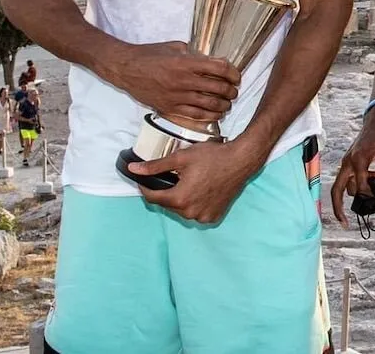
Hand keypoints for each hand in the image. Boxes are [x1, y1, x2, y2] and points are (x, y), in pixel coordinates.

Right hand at [103, 41, 239, 122]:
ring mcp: (176, 96)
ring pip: (209, 105)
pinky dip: (210, 116)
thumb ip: (195, 54)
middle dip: (231, 91)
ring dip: (224, 105)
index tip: (236, 76)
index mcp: (186, 62)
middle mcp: (183, 81)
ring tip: (227, 103)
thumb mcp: (175, 47)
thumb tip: (214, 61)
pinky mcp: (169, 108)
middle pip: (218, 88)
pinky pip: (195, 115)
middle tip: (234, 90)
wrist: (125, 69)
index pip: (219, 68)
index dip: (233, 73)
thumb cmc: (149, 55)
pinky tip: (216, 114)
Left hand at [127, 139, 260, 223]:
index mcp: (179, 199)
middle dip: (167, 192)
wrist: (241, 160)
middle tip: (174, 177)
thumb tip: (133, 169)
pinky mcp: (214, 216)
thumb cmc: (213, 157)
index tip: (145, 180)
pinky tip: (202, 191)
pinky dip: (195, 205)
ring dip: (181, 199)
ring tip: (189, 182)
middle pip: (168, 204)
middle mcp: (190, 213)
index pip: (153, 198)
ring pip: (183, 210)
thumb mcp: (181, 158)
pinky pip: (197, 213)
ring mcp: (203, 216)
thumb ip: (155, 166)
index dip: (146, 188)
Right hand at [330, 107, 374, 226]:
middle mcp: (348, 162)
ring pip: (344, 186)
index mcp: (359, 159)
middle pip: (337, 190)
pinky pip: (349, 180)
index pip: (360, 185)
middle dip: (338, 208)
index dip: (370, 194)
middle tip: (345, 224)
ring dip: (357, 192)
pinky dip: (358, 185)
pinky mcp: (349, 163)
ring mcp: (347, 163)